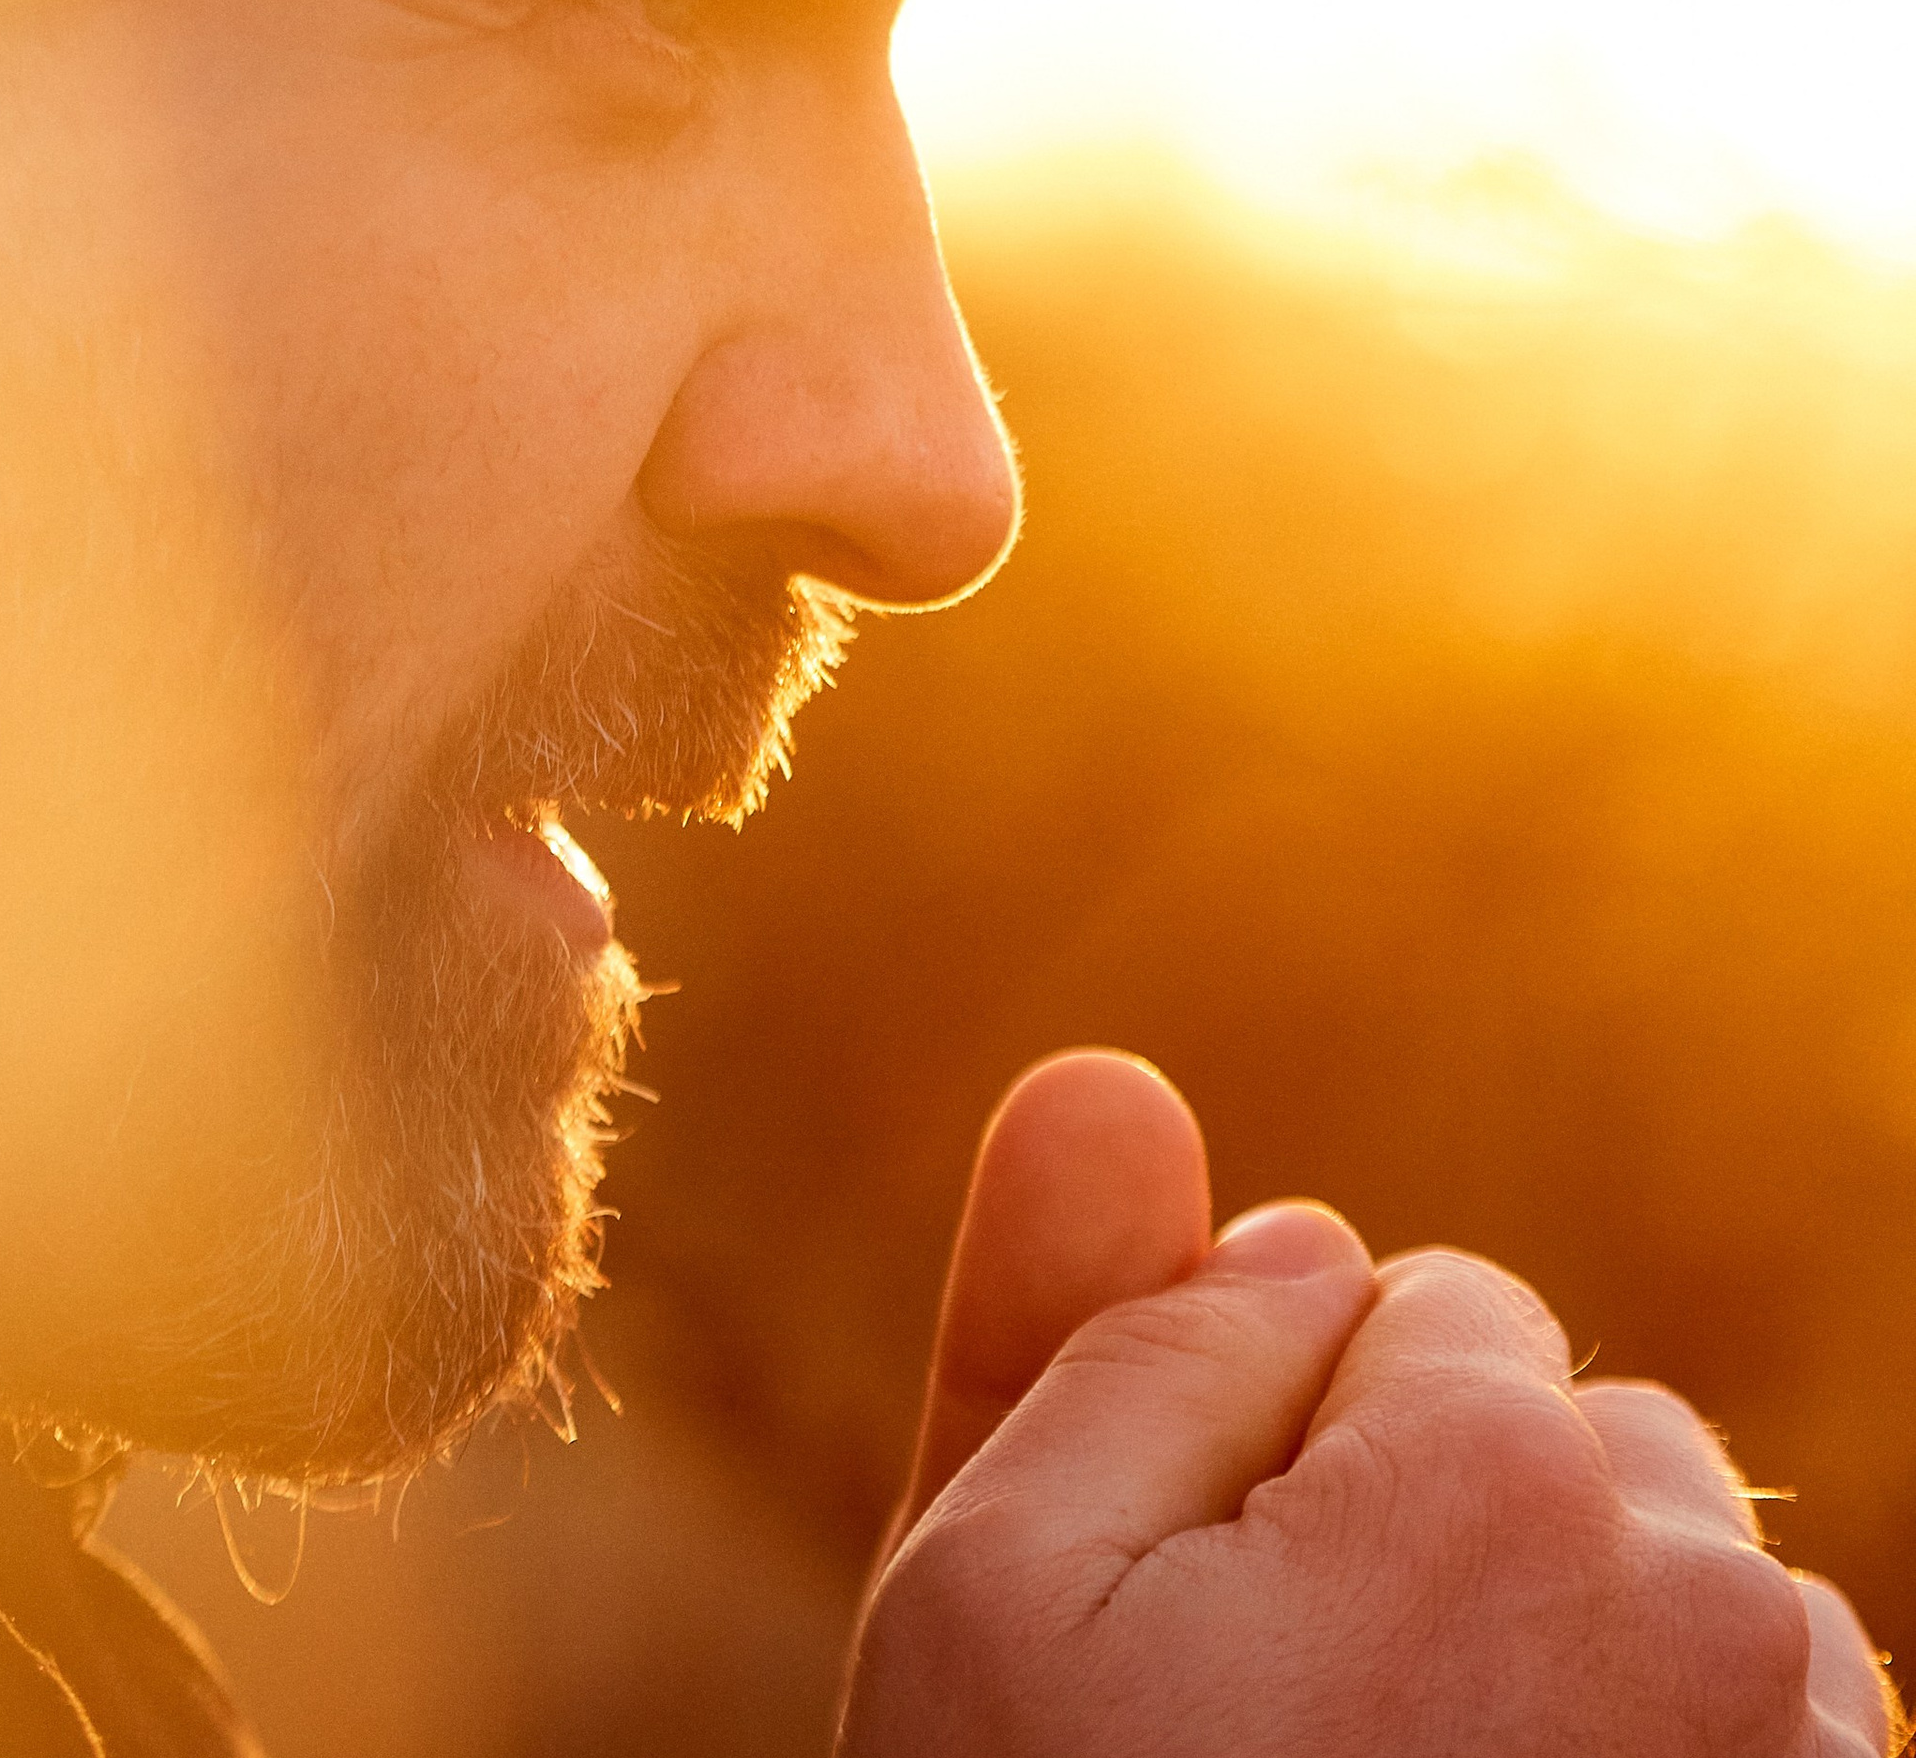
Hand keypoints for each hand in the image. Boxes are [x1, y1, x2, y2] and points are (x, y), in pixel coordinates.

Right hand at [839, 1052, 1900, 1755]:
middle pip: (1566, 1422)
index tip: (1218, 1614)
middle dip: (1440, 1522)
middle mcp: (1724, 1602)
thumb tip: (1127, 1083)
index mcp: (1496, 1471)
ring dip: (1568, 1658)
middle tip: (1307, 1741)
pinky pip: (1778, 1725)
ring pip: (1681, 1576)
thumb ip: (1081, 1312)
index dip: (1272, 1435)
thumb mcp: (997, 1591)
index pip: (1400, 1295)